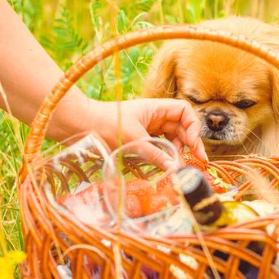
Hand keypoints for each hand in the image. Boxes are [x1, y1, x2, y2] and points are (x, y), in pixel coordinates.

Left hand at [73, 98, 208, 169]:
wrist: (80, 125)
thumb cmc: (106, 125)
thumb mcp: (134, 140)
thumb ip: (156, 154)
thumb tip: (176, 170)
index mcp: (156, 108)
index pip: (184, 112)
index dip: (193, 126)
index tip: (192, 144)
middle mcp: (155, 116)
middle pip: (181, 128)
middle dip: (190, 144)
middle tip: (198, 162)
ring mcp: (148, 128)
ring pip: (172, 139)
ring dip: (177, 152)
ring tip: (176, 166)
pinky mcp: (141, 139)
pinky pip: (160, 147)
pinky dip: (165, 156)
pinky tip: (165, 165)